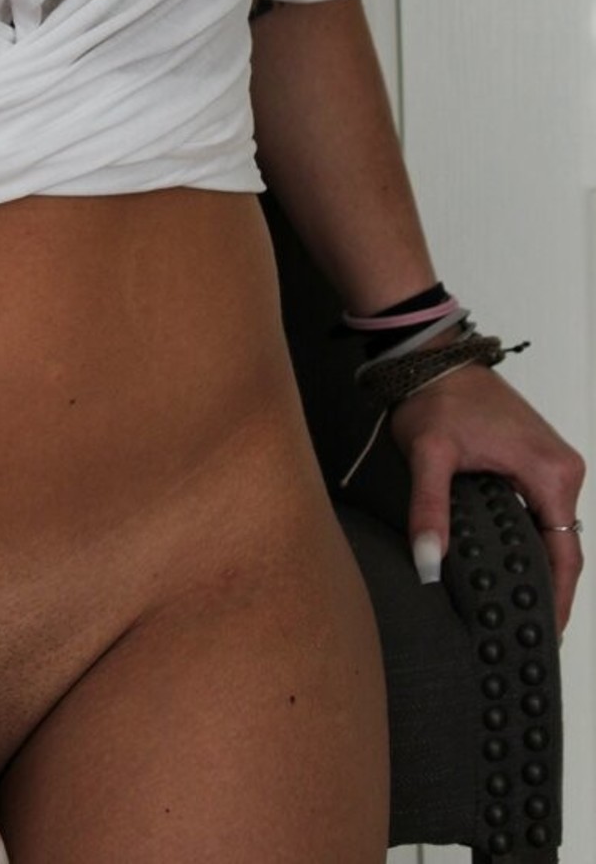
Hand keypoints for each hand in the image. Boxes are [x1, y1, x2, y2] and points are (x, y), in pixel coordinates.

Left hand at [388, 363, 585, 634]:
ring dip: (538, 567)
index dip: (558, 600)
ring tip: (516, 610)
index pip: (566, 555)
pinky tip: (510, 567)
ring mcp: (552, 464)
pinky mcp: (536, 460)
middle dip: (547, 591)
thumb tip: (429, 564)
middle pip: (563, 547)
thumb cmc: (436, 397)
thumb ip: (429, 511)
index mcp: (552, 473)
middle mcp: (562, 469)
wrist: (432, 357)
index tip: (546, 636)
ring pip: (552, 531)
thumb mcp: (429, 455)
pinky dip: (530, 541)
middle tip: (523, 633)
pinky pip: (542, 512)